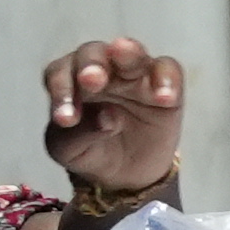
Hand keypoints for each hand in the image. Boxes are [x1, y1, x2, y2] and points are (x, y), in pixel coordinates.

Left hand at [42, 38, 185, 211]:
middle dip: (91, 64)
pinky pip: (169, 70)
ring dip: (128, 53)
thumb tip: (106, 118)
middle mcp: (101, 70)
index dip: (61, 90)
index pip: (60, 73)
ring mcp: (135, 75)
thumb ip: (78, 135)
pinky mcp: (165, 86)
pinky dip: (167, 78)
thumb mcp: (70, 151)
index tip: (66, 120)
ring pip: (132, 53)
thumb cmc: (89, 151)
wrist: (125, 175)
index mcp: (70, 80)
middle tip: (91, 79)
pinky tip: (164, 97)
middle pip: (93, 53)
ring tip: (124, 53)